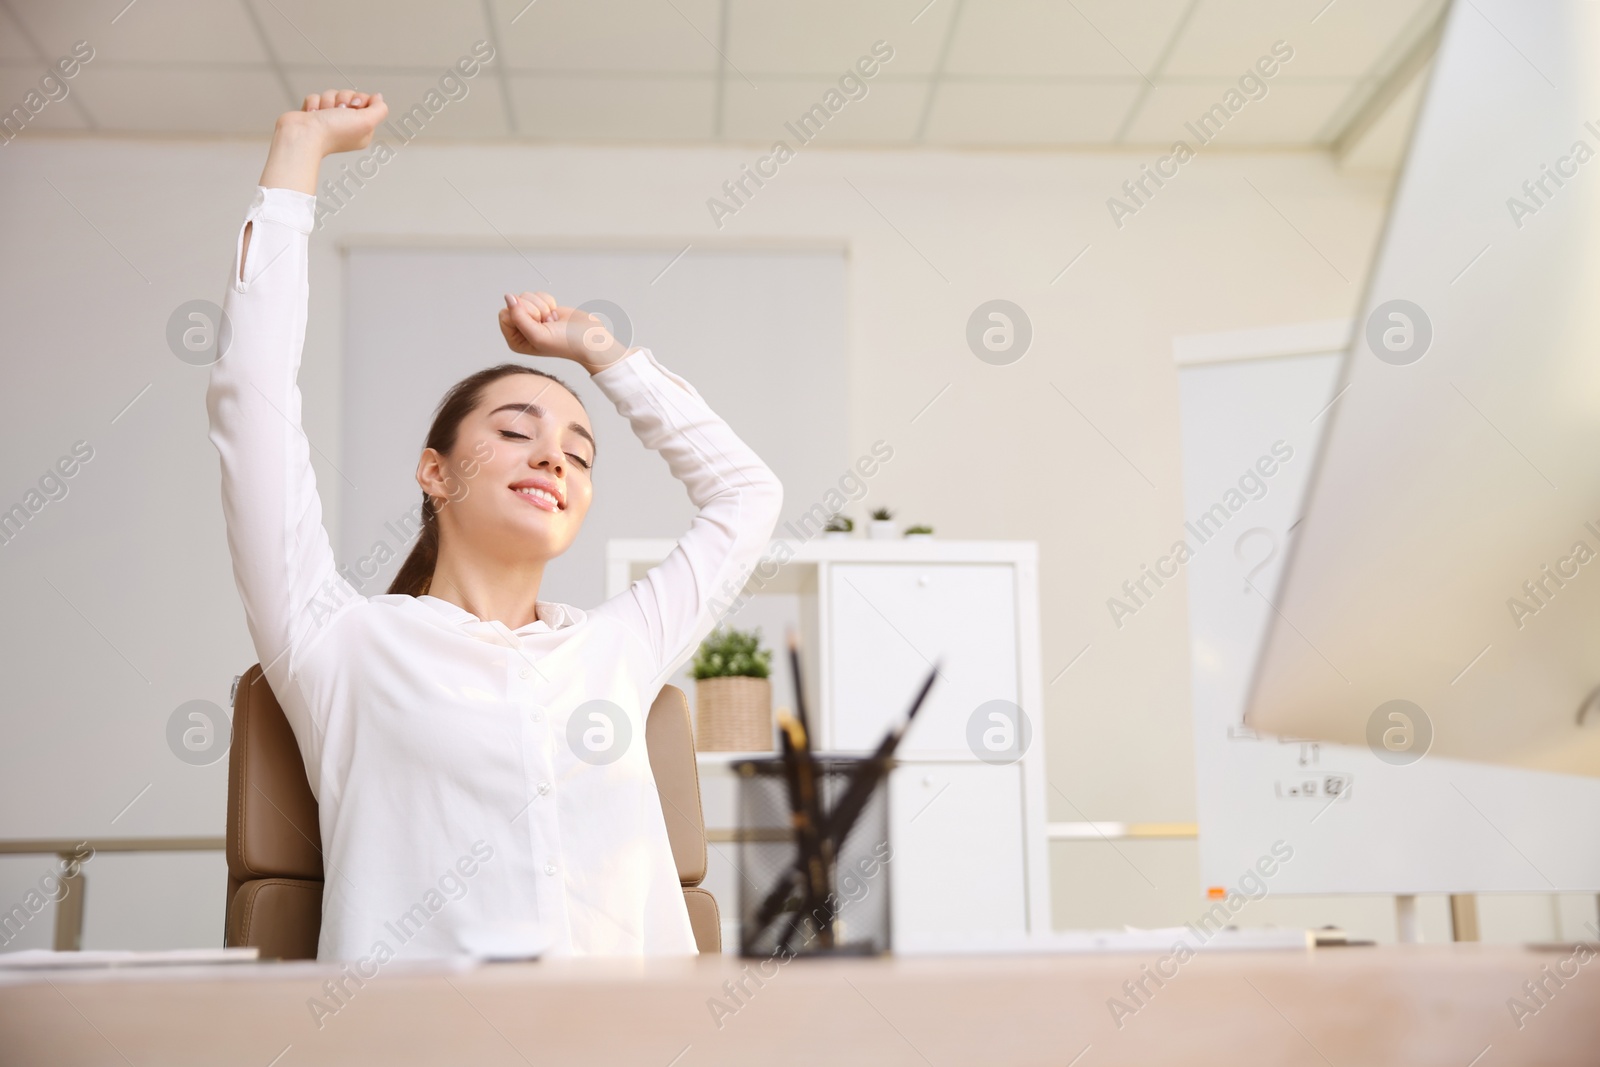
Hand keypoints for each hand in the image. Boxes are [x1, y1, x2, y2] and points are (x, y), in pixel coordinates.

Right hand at [276, 89, 387, 157]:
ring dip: (327, 101)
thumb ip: (379, 109)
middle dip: (342, 99)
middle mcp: (346, 125)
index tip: (354, 106)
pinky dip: (314, 103)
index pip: (366, 102)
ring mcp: (329, 119)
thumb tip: (378, 98)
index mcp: (362, 130)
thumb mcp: (367, 121)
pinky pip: (316, 97)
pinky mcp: (314, 114)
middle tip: (339, 111)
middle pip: (349, 96)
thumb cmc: (333, 132)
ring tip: (323, 114)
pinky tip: (313, 114)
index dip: (360, 99)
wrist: (303, 135)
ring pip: (332, 95)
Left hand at [498, 291, 631, 371]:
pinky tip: (555, 316)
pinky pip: (538, 294)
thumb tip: (508, 297)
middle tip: (547, 323)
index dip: (521, 314)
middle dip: (534, 309)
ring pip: (527, 296)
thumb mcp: (538, 335)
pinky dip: (549, 301)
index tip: (537, 323)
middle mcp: (520, 328)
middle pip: (515, 302)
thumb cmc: (566, 343)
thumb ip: (518, 317)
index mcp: (515, 340)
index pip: (504, 314)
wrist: (589, 338)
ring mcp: (532, 317)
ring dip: (543, 306)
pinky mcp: (542, 308)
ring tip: (552, 321)